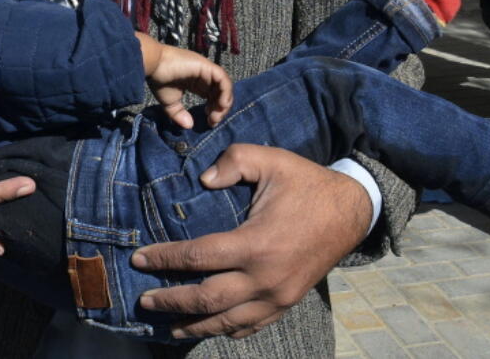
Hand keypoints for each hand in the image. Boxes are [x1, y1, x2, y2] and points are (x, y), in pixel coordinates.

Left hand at [133, 144, 370, 339]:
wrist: (351, 210)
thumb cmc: (306, 183)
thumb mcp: (271, 160)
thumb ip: (233, 162)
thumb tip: (203, 180)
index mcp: (255, 244)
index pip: (197, 257)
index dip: (164, 259)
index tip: (138, 259)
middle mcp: (264, 278)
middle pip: (206, 299)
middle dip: (170, 302)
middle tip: (143, 300)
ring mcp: (277, 296)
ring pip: (228, 322)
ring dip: (195, 326)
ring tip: (168, 327)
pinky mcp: (288, 303)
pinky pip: (253, 325)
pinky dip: (228, 330)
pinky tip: (211, 329)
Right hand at [138, 34, 233, 127]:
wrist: (153, 65)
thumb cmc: (159, 80)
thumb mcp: (170, 103)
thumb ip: (179, 115)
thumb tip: (189, 125)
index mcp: (197, 82)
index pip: (213, 96)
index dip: (215, 109)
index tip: (209, 121)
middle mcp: (205, 76)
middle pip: (221, 93)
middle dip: (220, 109)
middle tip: (213, 121)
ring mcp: (207, 70)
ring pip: (225, 87)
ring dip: (224, 103)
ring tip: (216, 116)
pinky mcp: (208, 67)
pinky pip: (223, 80)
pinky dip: (225, 93)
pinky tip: (220, 105)